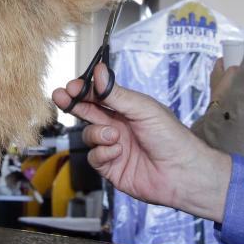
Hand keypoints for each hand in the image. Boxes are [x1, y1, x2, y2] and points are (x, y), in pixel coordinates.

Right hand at [52, 64, 231, 222]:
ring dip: (98, 134)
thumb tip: (98, 70)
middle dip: (73, 104)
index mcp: (126, 109)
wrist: (182, 173)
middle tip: (61, 96)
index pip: (98, 96)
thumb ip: (116, 93)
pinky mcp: (111, 168)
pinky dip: (104, 153)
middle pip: (87, 112)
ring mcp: (113, 147)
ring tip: (114, 136)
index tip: (71, 86)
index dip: (83, 90)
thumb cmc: (171, 137)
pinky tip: (118, 152)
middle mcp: (118, 126)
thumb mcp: (142, 108)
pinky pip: (94, 157)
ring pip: (89, 136)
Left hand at [209, 57, 238, 102]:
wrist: (220, 105)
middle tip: (239, 68)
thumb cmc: (224, 87)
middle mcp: (213, 77)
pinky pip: (226, 87)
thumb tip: (238, 68)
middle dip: (230, 68)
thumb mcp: (231, 73)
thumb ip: (234, 68)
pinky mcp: (219, 94)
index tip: (234, 57)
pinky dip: (231, 86)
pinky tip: (237, 88)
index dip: (227, 58)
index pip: (220, 60)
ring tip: (240, 78)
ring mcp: (216, 86)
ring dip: (231, 78)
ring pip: (224, 78)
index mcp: (214, 71)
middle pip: (222, 69)